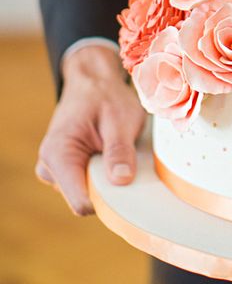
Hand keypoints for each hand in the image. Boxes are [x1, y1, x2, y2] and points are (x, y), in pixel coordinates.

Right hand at [35, 44, 145, 215]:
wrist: (93, 81)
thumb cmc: (105, 97)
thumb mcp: (119, 120)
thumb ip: (119, 151)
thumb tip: (121, 181)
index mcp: (58, 155)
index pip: (81, 202)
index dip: (108, 202)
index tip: (129, 188)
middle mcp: (50, 166)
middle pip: (85, 200)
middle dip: (108, 188)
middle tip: (125, 160)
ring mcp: (55, 169)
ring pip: (87, 193)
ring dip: (106, 179)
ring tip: (115, 151)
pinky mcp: (65, 169)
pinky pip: (87, 184)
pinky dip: (102, 175)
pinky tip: (108, 154)